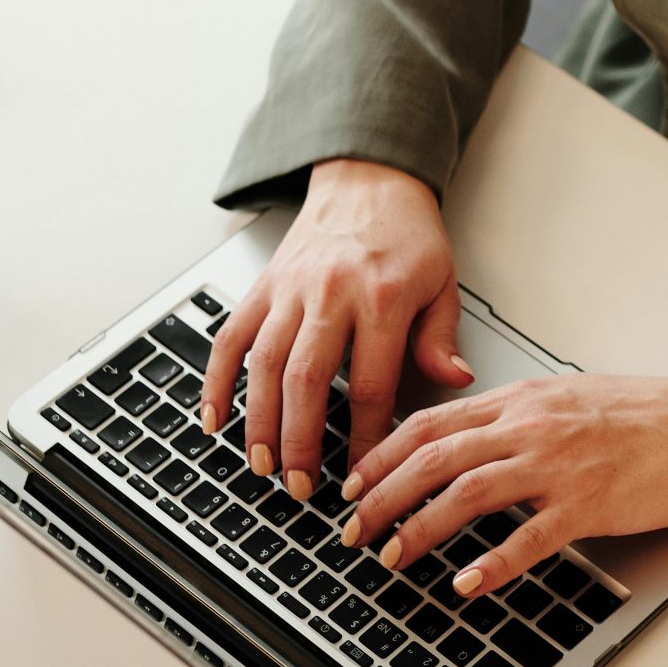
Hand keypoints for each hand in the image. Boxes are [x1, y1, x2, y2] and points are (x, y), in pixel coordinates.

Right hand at [200, 157, 472, 498]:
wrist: (368, 180)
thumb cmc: (408, 235)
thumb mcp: (443, 282)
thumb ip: (441, 337)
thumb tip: (453, 381)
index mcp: (382, 296)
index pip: (371, 384)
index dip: (363, 437)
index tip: (360, 474)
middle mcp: (330, 292)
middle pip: (306, 379)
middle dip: (299, 441)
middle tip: (301, 486)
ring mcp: (290, 288)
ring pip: (263, 363)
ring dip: (258, 421)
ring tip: (262, 465)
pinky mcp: (263, 284)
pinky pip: (230, 336)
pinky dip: (216, 380)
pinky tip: (214, 418)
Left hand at [336, 374, 667, 597]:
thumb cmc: (645, 413)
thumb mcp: (566, 395)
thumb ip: (514, 413)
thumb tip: (463, 436)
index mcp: (523, 398)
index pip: (431, 421)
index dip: (382, 455)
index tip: (354, 483)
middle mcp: (532, 426)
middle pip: (434, 457)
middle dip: (382, 496)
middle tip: (353, 531)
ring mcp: (559, 464)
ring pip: (468, 492)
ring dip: (421, 527)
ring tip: (392, 557)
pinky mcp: (589, 504)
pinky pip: (530, 536)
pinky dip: (493, 562)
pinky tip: (467, 583)